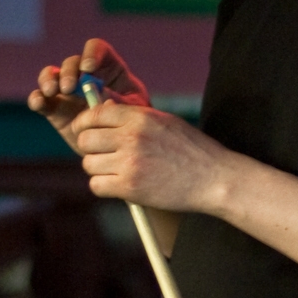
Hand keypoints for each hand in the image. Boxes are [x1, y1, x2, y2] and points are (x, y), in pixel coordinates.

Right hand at [27, 39, 149, 143]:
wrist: (121, 145)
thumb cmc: (134, 121)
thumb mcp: (134, 110)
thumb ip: (119, 102)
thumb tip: (102, 98)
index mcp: (108, 67)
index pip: (97, 49)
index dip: (91, 53)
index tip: (89, 68)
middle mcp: (84, 75)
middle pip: (71, 63)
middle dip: (68, 72)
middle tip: (69, 87)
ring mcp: (66, 91)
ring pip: (50, 75)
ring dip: (48, 79)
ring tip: (52, 91)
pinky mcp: (54, 109)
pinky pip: (41, 99)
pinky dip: (37, 99)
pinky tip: (39, 102)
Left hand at [70, 100, 235, 213]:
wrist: (214, 178)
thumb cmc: (191, 149)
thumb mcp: (164, 122)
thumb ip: (133, 117)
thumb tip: (102, 110)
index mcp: (140, 117)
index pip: (95, 114)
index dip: (84, 123)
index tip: (84, 131)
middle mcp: (131, 137)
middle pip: (85, 140)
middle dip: (89, 148)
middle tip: (102, 154)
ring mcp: (130, 163)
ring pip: (89, 164)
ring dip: (98, 169)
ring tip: (115, 170)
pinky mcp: (130, 187)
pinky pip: (97, 185)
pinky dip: (104, 186)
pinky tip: (118, 184)